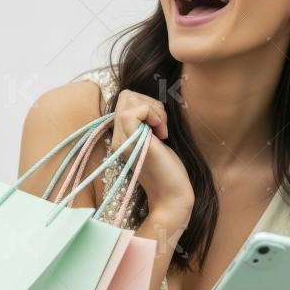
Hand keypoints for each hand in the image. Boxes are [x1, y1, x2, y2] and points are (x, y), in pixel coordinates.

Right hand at [110, 88, 193, 212]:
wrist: (172, 194)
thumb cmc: (169, 170)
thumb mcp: (156, 140)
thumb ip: (148, 124)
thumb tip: (151, 103)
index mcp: (122, 136)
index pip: (124, 101)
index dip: (146, 104)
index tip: (159, 126)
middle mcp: (117, 137)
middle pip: (126, 95)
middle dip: (150, 103)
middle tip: (161, 126)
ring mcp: (122, 140)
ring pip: (128, 98)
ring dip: (153, 109)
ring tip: (162, 131)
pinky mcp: (132, 142)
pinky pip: (134, 111)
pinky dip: (153, 114)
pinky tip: (162, 133)